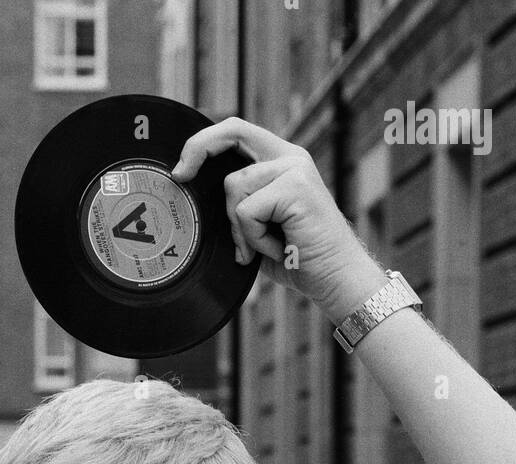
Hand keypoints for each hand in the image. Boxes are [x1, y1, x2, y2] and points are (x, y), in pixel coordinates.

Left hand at [171, 116, 385, 321]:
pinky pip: (246, 212)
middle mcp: (290, 157)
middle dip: (198, 149)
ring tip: (265, 246)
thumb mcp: (259, 229)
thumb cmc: (297, 260)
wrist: (335, 279)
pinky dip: (253, 238)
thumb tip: (197, 199)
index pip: (237, 132)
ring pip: (234, 187)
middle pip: (231, 132)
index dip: (205, 141)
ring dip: (240, 228)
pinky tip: (277, 248)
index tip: (182, 168)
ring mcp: (294, 169)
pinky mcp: (296, 187)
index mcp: (281, 161)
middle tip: (180, 176)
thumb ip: (238, 208)